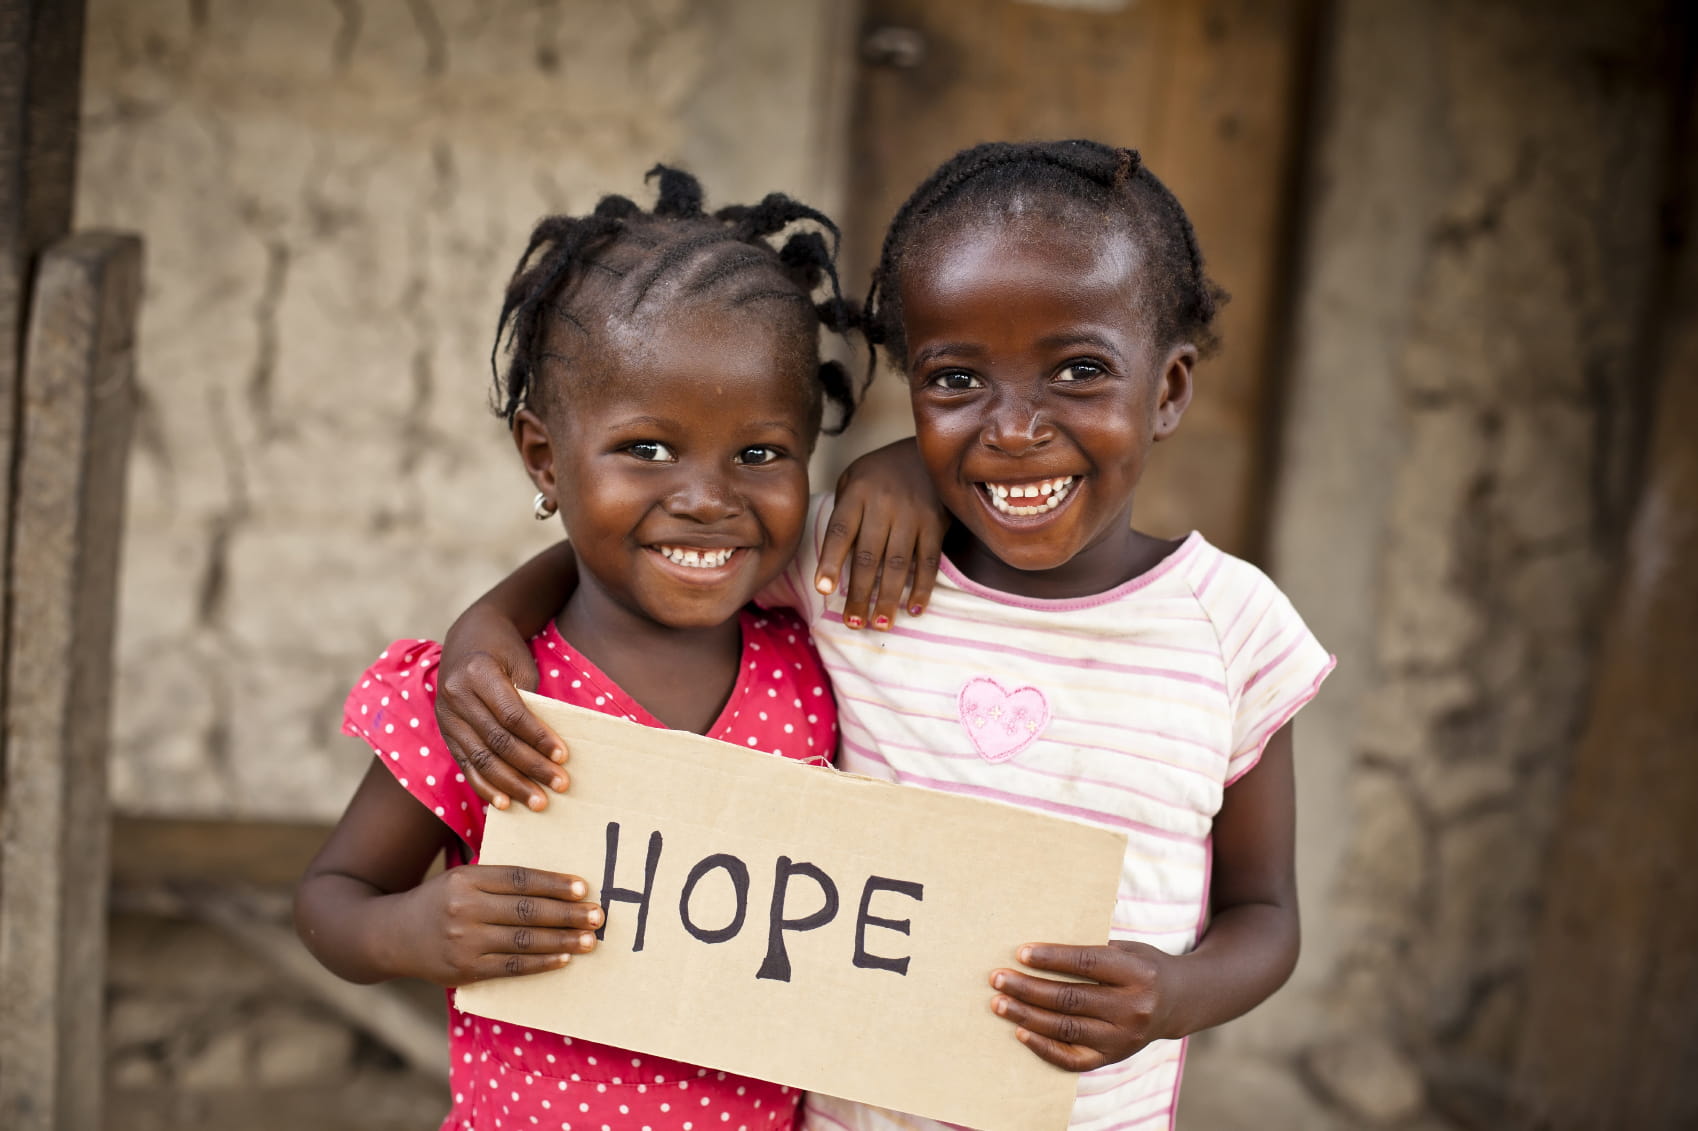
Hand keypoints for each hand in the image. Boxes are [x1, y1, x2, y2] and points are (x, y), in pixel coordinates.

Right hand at [395, 864, 601, 986]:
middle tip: (598, 915)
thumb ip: (497, 877)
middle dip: (567, 913)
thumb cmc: (439, 901)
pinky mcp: (465, 970)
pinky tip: (564, 959)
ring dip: (562, 941)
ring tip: (590, 939)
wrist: (389, 936)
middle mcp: (464, 909)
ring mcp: (464, 942)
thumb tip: (553, 880)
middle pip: (527, 910)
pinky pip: (511, 967)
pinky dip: (540, 964)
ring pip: (524, 941)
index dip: (554, 883)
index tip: (583, 887)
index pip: (519, 879)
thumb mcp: (460, 877)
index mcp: (466, 879)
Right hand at [437, 606, 563, 811]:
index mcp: (477, 672)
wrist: (468, 637)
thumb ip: (530, 701)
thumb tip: (550, 747)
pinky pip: (465, 765)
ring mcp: (446, 716)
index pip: (511, 714)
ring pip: (480, 758)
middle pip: (497, 741)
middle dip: (531, 767)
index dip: (538, 738)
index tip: (564, 756)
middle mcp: (455, 695)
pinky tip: (504, 804)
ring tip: (538, 802)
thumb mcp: (521, 665)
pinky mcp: (445, 733)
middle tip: (559, 785)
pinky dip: (484, 786)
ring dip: (511, 785)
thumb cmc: (504, 651)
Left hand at [814, 437, 947, 630]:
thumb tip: (832, 558)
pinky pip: (929, 560)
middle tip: (853, 623)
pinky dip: (922, 587)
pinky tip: (914, 609)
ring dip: (888, 597)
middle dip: (859, 594)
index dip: (831, 562)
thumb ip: (843, 512)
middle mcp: (883, 505)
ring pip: (897, 563)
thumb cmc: (879, 473)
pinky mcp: (936, 523)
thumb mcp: (853, 478)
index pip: (840, 531)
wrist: (926, 450)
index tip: (823, 590)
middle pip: (868, 556)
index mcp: (857, 493)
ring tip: (880, 624)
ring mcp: (912, 514)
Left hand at [990, 940, 1174, 1070]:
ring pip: (1067, 1028)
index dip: (1052, 958)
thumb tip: (1037, 950)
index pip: (1088, 963)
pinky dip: (1044, 1047)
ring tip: (998, 1003)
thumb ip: (1092, 951)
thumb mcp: (1126, 949)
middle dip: (1029, 988)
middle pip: (1071, 998)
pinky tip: (1020, 1032)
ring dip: (1027, 1015)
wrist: (1179, 1001)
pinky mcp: (1114, 1057)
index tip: (1021, 952)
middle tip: (997, 978)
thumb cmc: (1141, 966)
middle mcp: (1133, 1008)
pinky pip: (1073, 1059)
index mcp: (1138, 972)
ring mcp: (1124, 1038)